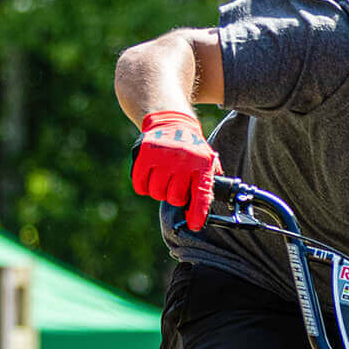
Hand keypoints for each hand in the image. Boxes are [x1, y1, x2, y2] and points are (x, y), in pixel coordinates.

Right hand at [130, 109, 216, 229]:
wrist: (172, 123)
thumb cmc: (191, 150)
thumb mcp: (207, 161)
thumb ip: (208, 184)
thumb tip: (202, 214)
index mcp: (202, 164)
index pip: (201, 195)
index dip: (197, 214)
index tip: (194, 225)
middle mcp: (184, 160)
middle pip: (174, 198)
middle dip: (174, 197)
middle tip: (173, 185)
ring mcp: (164, 156)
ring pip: (156, 193)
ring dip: (158, 190)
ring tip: (162, 177)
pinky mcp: (145, 154)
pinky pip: (140, 185)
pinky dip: (143, 186)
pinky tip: (149, 176)